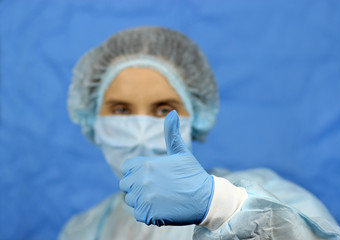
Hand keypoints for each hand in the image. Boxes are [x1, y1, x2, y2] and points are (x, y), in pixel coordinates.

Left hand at [119, 110, 213, 225]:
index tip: (149, 175)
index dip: (136, 172)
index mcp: (145, 164)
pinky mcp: (147, 213)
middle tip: (157, 188)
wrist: (205, 198)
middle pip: (125, 185)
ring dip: (143, 200)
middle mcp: (141, 180)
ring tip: (161, 198)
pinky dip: (148, 213)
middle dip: (138, 186)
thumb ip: (171, 133)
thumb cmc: (192, 174)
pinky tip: (162, 207)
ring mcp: (143, 198)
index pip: (126, 168)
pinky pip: (138, 213)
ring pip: (131, 200)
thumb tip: (172, 113)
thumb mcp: (181, 152)